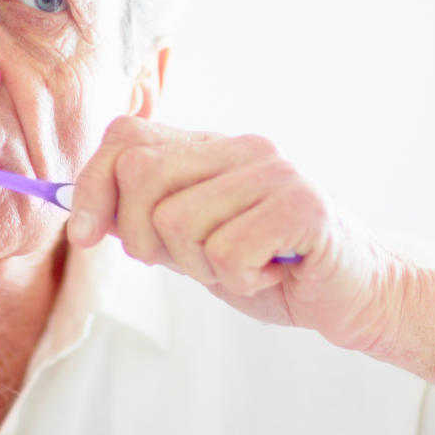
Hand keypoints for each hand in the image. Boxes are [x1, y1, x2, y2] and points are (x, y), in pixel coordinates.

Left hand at [66, 116, 413, 354]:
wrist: (355, 297)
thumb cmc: (270, 269)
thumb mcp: (192, 244)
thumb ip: (144, 219)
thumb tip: (79, 215)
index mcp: (209, 148)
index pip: (124, 137)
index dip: (90, 186)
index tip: (84, 235)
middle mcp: (239, 148)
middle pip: (140, 173)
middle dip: (141, 238)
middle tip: (190, 263)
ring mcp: (273, 172)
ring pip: (177, 221)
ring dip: (200, 267)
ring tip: (242, 266)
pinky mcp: (302, 206)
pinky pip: (226, 251)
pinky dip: (240, 280)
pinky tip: (271, 273)